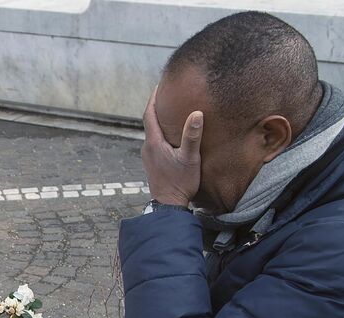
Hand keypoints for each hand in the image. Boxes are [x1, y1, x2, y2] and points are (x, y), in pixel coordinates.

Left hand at [141, 88, 202, 206]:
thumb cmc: (180, 183)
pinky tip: (171, 133)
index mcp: (154, 142)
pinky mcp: (152, 163)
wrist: (168, 206)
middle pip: (149, 121)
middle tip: (168, 93)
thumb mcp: (190, 158)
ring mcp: (148, 156)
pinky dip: (161, 132)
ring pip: (152, 132)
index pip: (149, 114)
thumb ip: (192, 136)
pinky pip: (155, 141)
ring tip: (172, 110)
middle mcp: (147, 147)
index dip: (153, 98)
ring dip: (160, 120)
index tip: (159, 85)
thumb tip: (196, 113)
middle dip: (157, 106)